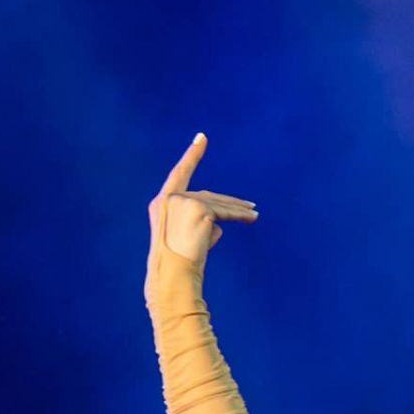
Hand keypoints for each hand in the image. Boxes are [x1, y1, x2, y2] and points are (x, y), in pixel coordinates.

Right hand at [148, 134, 258, 265]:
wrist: (173, 276)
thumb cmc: (179, 264)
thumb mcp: (186, 239)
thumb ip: (200, 225)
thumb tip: (220, 226)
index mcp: (160, 204)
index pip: (179, 175)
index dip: (192, 156)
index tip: (202, 137)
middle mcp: (168, 199)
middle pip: (205, 195)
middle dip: (229, 203)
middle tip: (250, 206)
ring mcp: (183, 202)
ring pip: (217, 205)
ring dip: (237, 211)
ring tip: (254, 215)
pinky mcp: (198, 210)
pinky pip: (224, 212)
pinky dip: (239, 216)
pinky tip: (251, 218)